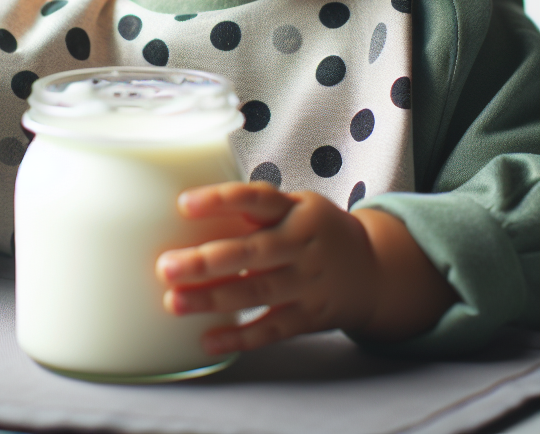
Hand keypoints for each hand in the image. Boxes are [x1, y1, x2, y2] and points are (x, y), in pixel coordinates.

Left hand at [156, 182, 379, 353]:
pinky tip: (208, 340)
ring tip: (174, 302)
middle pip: (251, 253)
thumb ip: (256, 207)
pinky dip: (240, 337)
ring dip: (213, 300)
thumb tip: (191, 205)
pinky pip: (272, 329)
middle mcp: (303, 245)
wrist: (375, 271)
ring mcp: (309, 283)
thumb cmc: (316, 229)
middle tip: (165, 266)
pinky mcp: (311, 316)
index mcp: (295, 210)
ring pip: (257, 293)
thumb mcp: (297, 205)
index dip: (221, 200)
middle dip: (206, 262)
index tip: (183, 204)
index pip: (256, 199)